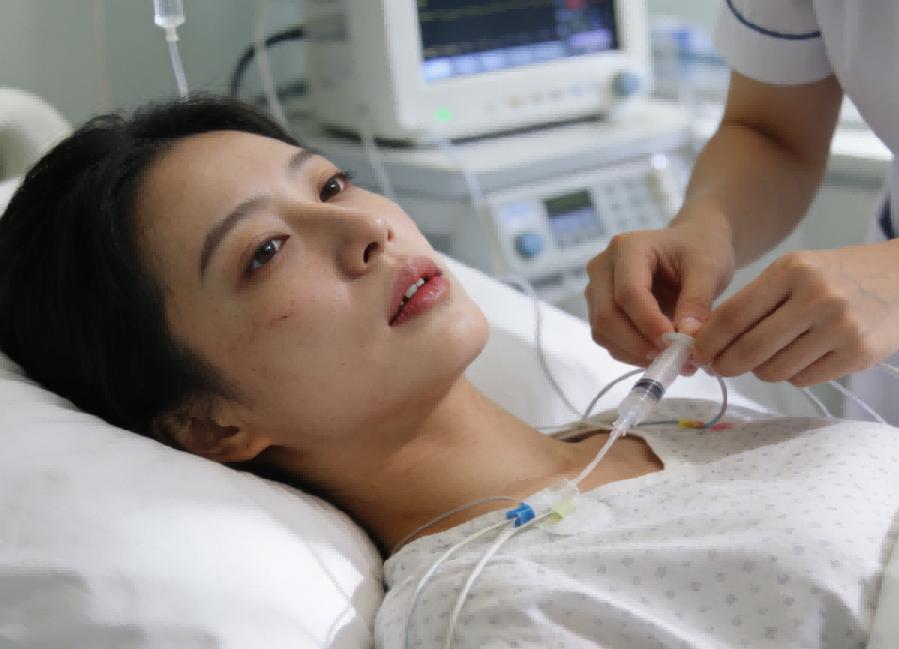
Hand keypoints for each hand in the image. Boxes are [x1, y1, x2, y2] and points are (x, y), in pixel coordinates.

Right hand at [584, 218, 734, 365]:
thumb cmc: (699, 250)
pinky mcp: (599, 308)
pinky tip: (658, 354)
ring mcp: (597, 289)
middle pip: (607, 315)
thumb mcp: (708, 270)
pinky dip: (631, 353)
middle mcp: (603, 267)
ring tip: (671, 359)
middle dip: (639, 343)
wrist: (691, 245)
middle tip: (674, 358)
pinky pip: (607, 339)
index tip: (676, 344)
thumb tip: (686, 337)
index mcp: (627, 248)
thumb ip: (697, 301)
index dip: (649, 323)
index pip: (628, 292)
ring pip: (602, 331)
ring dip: (634, 352)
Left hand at [693, 241, 898, 385]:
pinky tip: (800, 357)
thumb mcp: (792, 272)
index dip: (708, 341)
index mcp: (791, 270)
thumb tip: (705, 339)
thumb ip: (752, 301)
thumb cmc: (833, 277)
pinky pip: (804, 379)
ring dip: (761, 370)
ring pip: (775, 370)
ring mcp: (841, 326)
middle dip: (725, 364)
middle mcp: (817, 296)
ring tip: (767, 357)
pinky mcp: (859, 353)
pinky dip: (792, 375)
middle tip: (719, 366)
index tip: (696, 353)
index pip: (733, 315)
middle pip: (750, 348)